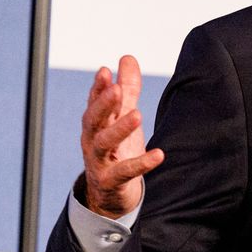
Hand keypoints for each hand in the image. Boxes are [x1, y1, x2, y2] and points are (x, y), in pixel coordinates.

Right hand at [79, 55, 164, 218]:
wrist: (109, 194)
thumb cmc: (116, 149)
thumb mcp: (122, 117)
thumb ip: (127, 89)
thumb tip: (127, 57)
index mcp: (95, 124)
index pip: (94, 102)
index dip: (98, 88)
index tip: (105, 71)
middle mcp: (92, 140)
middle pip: (93, 120)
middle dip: (103, 104)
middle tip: (116, 89)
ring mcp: (99, 162)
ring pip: (103, 143)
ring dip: (120, 129)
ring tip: (137, 115)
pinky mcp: (110, 181)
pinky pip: (124, 172)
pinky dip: (141, 163)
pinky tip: (159, 154)